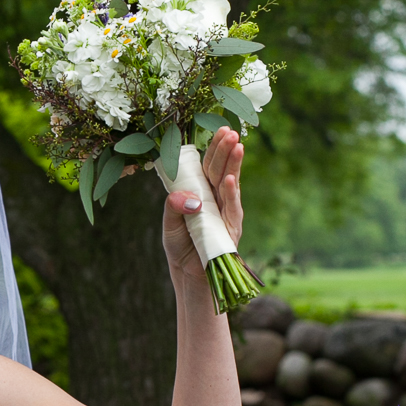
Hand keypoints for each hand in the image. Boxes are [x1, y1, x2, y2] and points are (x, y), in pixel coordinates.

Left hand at [162, 127, 244, 284]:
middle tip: (231, 131)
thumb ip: (173, 207)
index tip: (222, 129)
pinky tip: (228, 179)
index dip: (215, 148)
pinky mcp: (231, 230)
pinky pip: (231, 209)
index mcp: (203, 193)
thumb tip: (186, 197)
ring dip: (232, 165)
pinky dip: (229, 194)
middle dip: (226, 150)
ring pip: (230, 185)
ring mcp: (226, 214)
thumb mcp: (169, 224)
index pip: (210, 165)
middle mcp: (218, 200)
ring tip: (236, 146)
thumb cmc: (181, 246)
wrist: (189, 276)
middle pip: (222, 170)